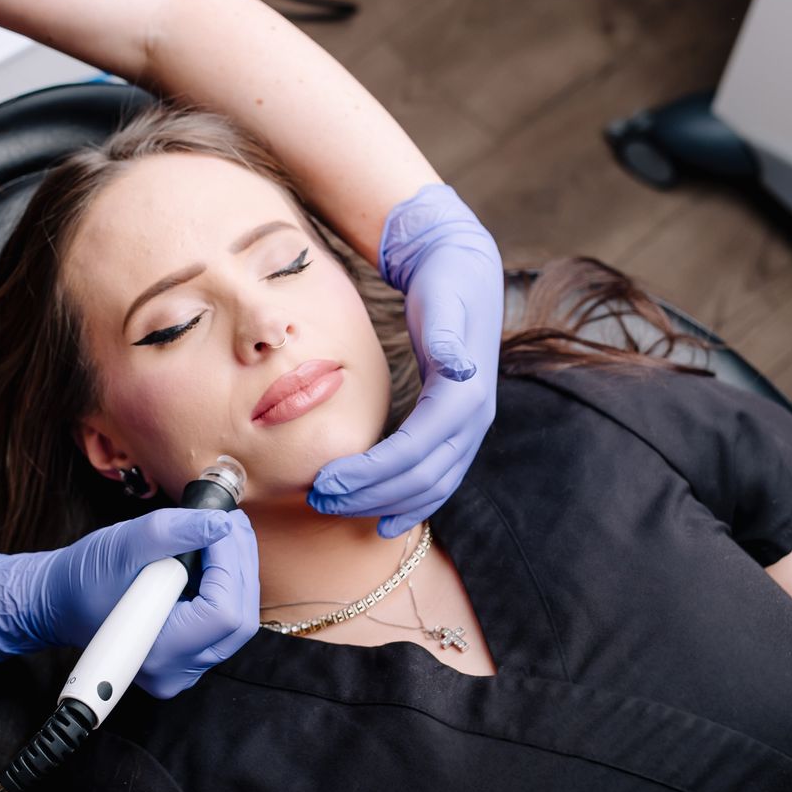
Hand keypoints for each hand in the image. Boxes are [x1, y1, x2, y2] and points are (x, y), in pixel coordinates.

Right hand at [0, 508, 260, 697]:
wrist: (60, 602)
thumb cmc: (83, 578)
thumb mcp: (125, 543)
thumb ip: (174, 531)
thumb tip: (222, 524)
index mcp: (157, 651)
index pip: (222, 612)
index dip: (230, 562)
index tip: (220, 525)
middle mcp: (175, 671)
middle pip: (239, 619)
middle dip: (240, 563)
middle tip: (230, 523)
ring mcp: (183, 669)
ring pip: (238, 621)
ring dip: (237, 572)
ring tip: (224, 534)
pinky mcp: (187, 658)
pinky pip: (224, 624)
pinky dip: (227, 586)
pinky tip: (216, 558)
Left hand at [310, 183, 501, 536]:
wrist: (464, 269)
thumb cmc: (444, 281)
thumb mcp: (441, 297)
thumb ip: (444, 333)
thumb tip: (457, 367)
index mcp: (466, 393)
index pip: (414, 451)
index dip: (370, 473)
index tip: (324, 481)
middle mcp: (475, 418)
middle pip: (422, 478)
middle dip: (368, 494)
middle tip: (316, 498)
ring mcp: (471, 427)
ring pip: (432, 486)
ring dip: (384, 504)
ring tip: (335, 506)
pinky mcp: (458, 427)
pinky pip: (439, 479)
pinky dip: (412, 505)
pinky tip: (383, 522)